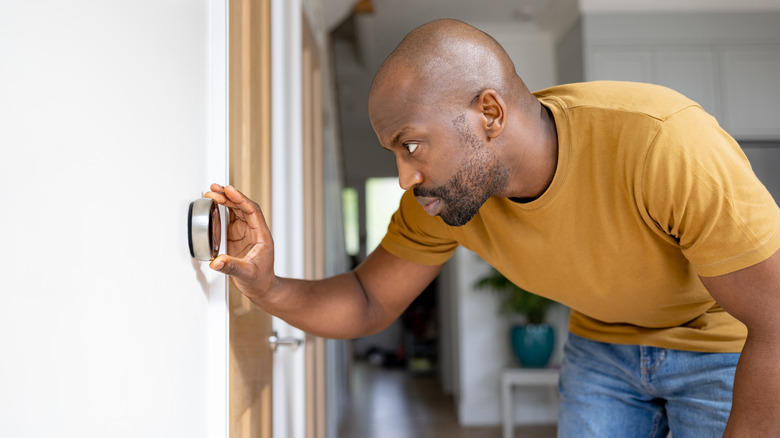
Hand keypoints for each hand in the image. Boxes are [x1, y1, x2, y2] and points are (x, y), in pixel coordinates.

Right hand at [204, 184, 275, 299]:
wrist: (262, 288)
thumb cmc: (260, 281)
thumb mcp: (246, 274)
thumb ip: (231, 266)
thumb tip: (216, 262)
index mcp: (261, 236)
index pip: (252, 211)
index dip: (241, 199)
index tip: (229, 191)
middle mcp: (254, 231)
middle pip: (243, 207)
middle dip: (229, 196)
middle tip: (215, 189)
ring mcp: (245, 233)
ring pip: (237, 210)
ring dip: (226, 200)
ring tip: (212, 192)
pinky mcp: (237, 236)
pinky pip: (231, 218)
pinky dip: (222, 210)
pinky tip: (214, 204)